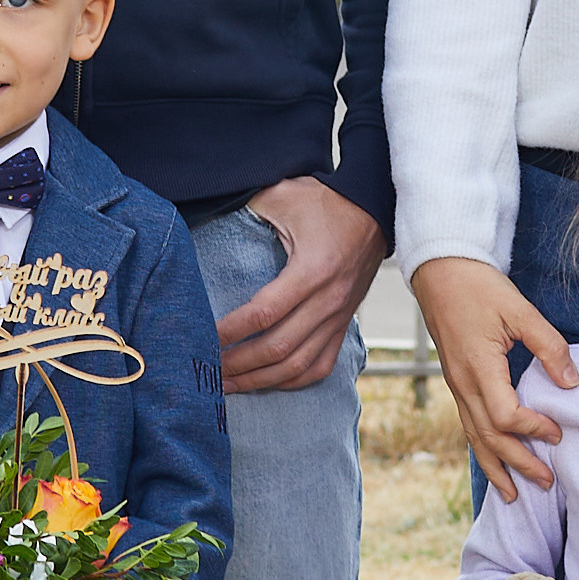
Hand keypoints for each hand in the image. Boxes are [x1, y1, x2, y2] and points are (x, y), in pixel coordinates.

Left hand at [215, 178, 387, 392]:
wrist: (375, 211)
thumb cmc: (326, 202)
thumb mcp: (284, 195)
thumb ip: (248, 207)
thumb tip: (209, 209)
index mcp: (311, 271)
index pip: (263, 313)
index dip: (230, 331)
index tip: (203, 336)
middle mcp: (328, 301)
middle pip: (277, 348)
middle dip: (237, 364)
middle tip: (207, 369)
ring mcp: (338, 318)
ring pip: (296, 366)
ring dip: (259, 379)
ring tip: (227, 384)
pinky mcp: (344, 325)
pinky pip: (320, 366)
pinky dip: (291, 381)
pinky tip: (266, 381)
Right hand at [409, 254, 577, 499]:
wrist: (440, 272)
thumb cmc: (478, 287)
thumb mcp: (519, 309)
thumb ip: (548, 347)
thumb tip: (571, 383)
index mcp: (479, 367)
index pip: (504, 415)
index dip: (532, 428)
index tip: (557, 432)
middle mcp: (463, 384)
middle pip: (489, 436)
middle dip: (517, 463)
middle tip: (545, 482)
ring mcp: (456, 386)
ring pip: (474, 437)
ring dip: (496, 466)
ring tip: (514, 494)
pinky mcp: (457, 382)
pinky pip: (469, 424)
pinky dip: (483, 448)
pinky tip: (495, 461)